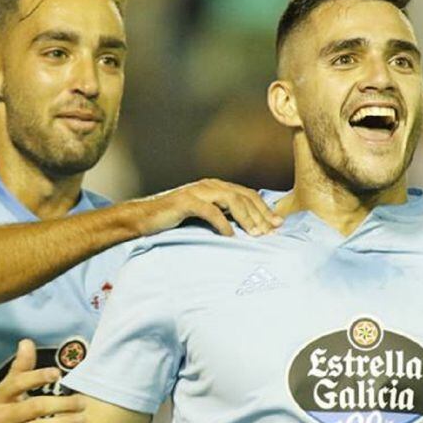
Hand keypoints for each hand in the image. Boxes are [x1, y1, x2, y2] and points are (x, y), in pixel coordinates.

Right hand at [0, 340, 84, 422]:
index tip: (58, 374)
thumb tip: (27, 342)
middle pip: (35, 407)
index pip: (17, 383)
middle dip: (62, 404)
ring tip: (82, 420)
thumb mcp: (6, 393)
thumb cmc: (2, 415)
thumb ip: (19, 369)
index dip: (36, 377)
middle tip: (82, 403)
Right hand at [132, 179, 282, 236]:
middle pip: (243, 196)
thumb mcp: (204, 217)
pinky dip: (223, 223)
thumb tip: (248, 230)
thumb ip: (223, 217)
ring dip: (246, 217)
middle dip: (260, 214)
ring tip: (255, 234)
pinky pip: (210, 210)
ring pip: (230, 200)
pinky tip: (230, 236)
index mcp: (216, 187)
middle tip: (270, 232)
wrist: (143, 219)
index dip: (264, 209)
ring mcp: (197, 191)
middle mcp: (209, 185)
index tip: (278, 225)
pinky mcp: (185, 201)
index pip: (247, 195)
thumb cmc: (175, 221)